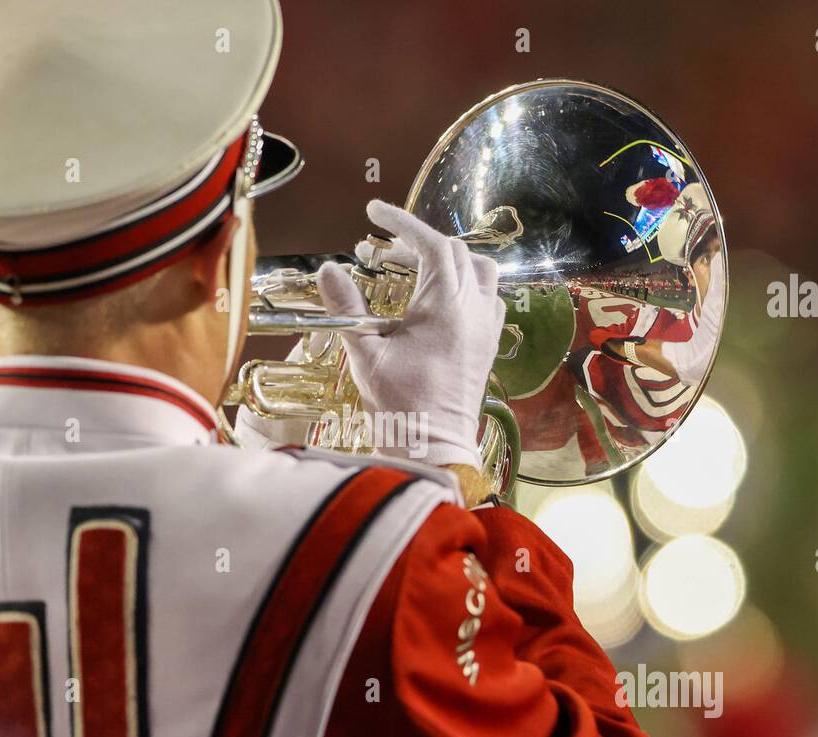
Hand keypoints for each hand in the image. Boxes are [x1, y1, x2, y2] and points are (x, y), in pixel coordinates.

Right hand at [317, 200, 505, 467]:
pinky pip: (490, 299)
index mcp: (446, 301)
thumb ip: (346, 305)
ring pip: (481, 271)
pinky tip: (447, 301)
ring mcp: (486, 326)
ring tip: (419, 270)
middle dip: (419, 243)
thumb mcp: (364, 349)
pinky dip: (470, 287)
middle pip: (455, 252)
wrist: (433, 443)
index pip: (430, 242)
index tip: (374, 212)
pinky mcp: (489, 344)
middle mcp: (473, 307)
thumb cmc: (399, 400)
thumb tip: (327, 270)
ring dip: (452, 261)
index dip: (402, 222)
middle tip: (385, 253)